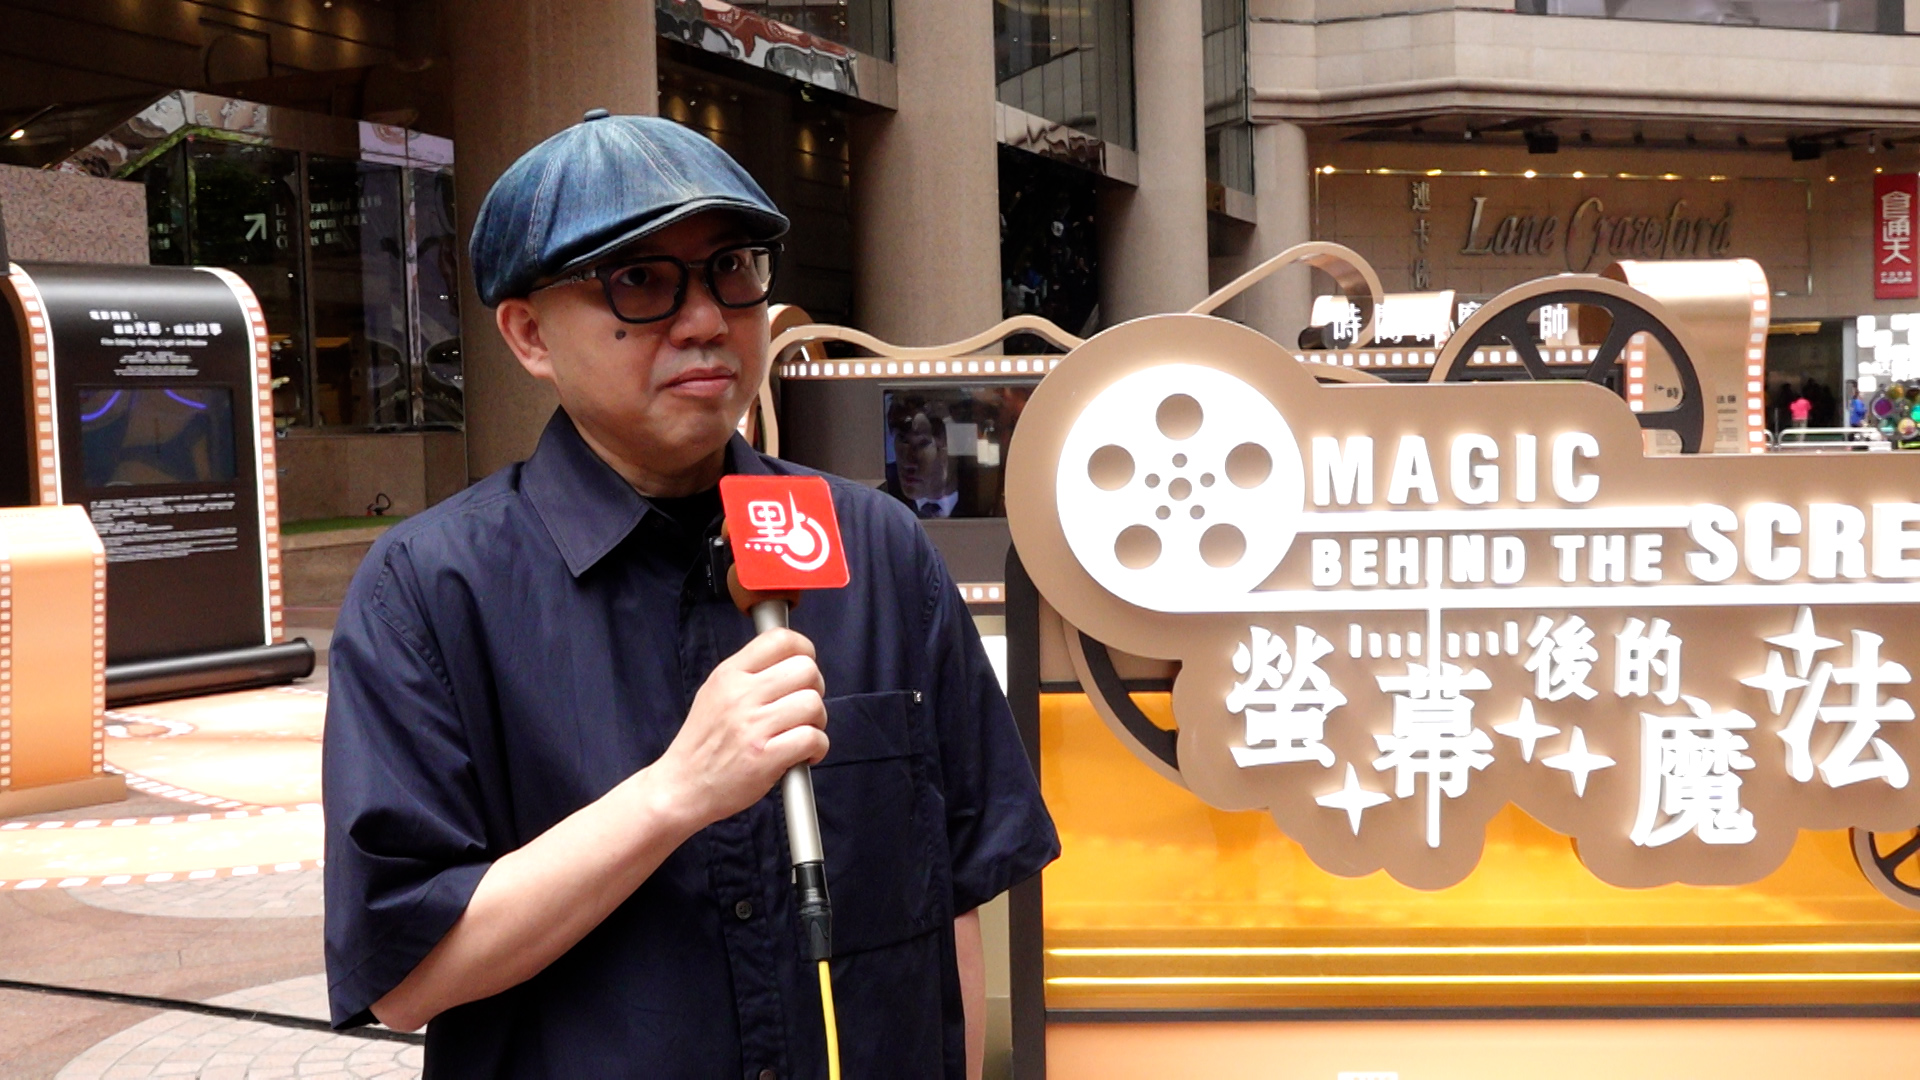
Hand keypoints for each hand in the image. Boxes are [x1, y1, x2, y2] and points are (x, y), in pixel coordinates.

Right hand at [651, 628, 828, 829]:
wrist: (681, 786)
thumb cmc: (703, 742)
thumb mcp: (714, 693)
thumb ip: (749, 673)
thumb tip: (792, 658)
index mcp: (729, 674)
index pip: (780, 639)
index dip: (804, 650)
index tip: (803, 668)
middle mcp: (740, 695)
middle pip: (806, 670)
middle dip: (815, 688)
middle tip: (803, 708)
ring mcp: (752, 727)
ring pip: (813, 704)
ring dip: (817, 721)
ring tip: (801, 733)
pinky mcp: (764, 758)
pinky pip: (813, 738)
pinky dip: (818, 748)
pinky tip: (804, 755)